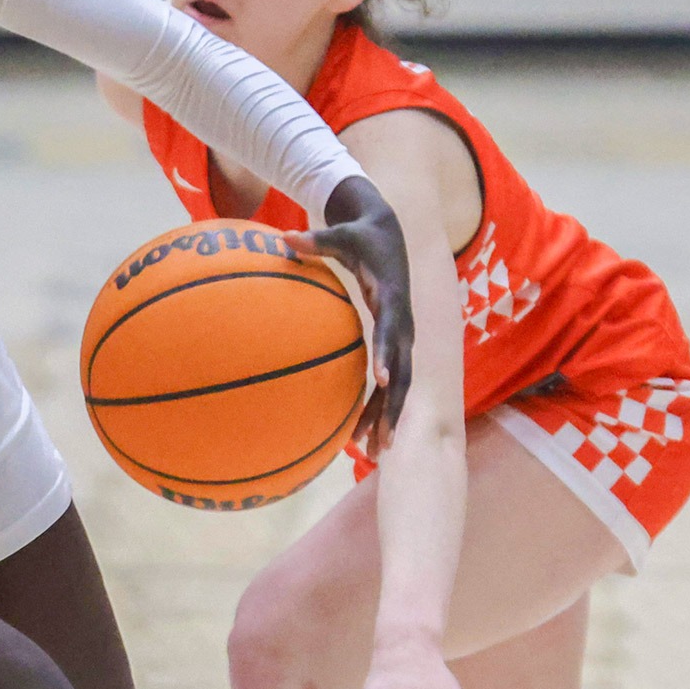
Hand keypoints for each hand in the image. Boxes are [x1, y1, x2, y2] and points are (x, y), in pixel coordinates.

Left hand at [285, 175, 413, 454]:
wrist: (388, 234)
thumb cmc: (360, 235)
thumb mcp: (341, 234)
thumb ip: (316, 240)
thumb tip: (285, 238)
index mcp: (393, 298)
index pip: (393, 330)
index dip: (389, 353)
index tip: (382, 379)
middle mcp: (404, 324)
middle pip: (403, 372)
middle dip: (394, 407)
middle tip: (380, 441)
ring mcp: (402, 337)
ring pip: (400, 385)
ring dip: (388, 419)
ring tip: (374, 454)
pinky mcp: (395, 344)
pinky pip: (390, 381)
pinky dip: (380, 407)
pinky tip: (363, 436)